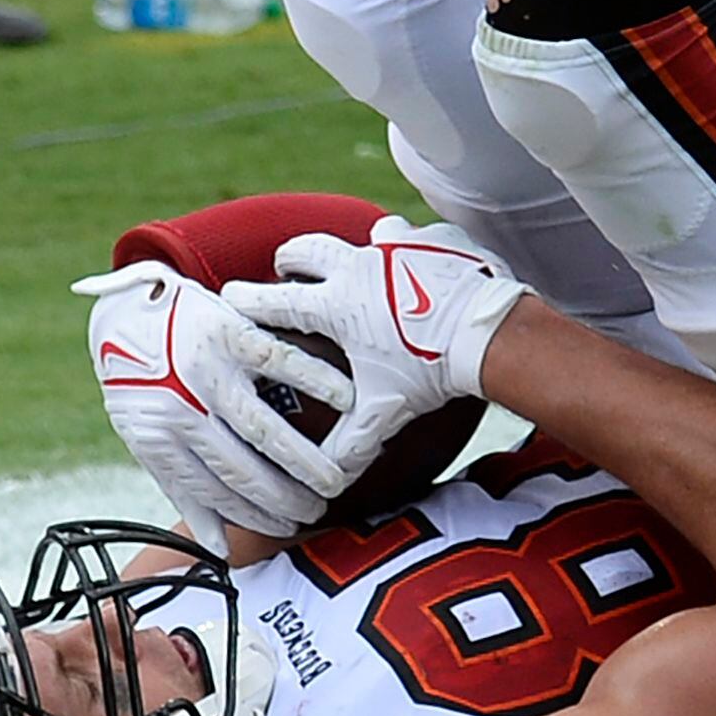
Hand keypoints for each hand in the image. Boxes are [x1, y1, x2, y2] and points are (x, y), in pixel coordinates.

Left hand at [75, 262, 343, 542]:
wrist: (124, 313)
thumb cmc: (142, 383)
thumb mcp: (147, 437)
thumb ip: (183, 489)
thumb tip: (216, 547)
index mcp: (159, 438)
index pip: (214, 492)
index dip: (255, 516)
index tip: (287, 527)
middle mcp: (182, 409)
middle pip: (243, 469)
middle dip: (286, 498)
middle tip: (318, 508)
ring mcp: (207, 371)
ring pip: (264, 428)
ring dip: (305, 460)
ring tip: (335, 478)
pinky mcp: (230, 332)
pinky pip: (282, 363)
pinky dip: (317, 382)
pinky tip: (346, 402)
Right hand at [230, 216, 523, 487]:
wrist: (489, 333)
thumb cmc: (432, 373)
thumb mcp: (384, 412)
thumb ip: (349, 445)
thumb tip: (324, 481)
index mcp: (336, 305)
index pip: (275, 300)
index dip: (247, 300)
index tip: (226, 298)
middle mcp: (359, 266)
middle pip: (308, 250)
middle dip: (291, 258)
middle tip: (284, 266)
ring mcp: (398, 246)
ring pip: (363, 234)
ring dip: (355, 249)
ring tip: (354, 263)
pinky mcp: (434, 239)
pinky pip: (415, 235)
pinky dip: (411, 248)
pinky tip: (418, 261)